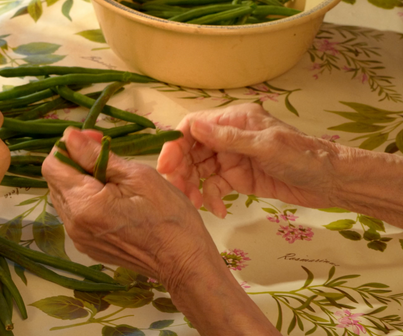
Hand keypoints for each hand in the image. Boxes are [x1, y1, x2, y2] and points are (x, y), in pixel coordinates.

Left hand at [41, 128, 220, 288]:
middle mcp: (74, 224)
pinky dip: (87, 199)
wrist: (183, 261)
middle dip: (75, 161)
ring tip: (112, 176)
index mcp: (84, 205)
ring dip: (81, 179)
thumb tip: (69, 137)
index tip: (94, 139)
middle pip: (55, 181)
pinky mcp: (88, 245)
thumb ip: (97, 156)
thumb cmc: (169, 217)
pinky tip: (113, 197)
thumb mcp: (137, 176)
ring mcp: (79, 238)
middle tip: (105, 153)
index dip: (69, 146)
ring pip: (64, 197)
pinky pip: (75, 214)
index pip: (52, 166)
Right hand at [157, 103, 339, 217]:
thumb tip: (193, 126)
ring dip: (193, 187)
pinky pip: (214, 186)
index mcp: (233, 120)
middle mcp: (228, 137)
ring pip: (199, 170)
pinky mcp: (237, 178)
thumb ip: (228, 138)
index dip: (175, 144)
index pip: (193, 127)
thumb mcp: (264, 146)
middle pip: (191, 151)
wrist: (328, 182)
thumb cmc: (302, 157)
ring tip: (194, 204)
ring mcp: (231, 158)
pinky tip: (218, 211)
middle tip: (178, 191)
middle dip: (181, 170)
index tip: (166, 166)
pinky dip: (211, 198)